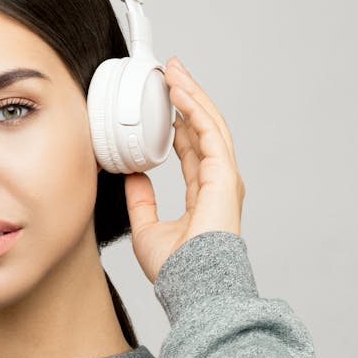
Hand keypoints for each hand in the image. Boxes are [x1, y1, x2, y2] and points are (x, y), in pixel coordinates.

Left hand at [125, 57, 244, 283]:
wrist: (190, 286)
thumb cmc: (176, 269)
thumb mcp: (146, 227)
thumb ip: (141, 200)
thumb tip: (132, 177)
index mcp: (202, 194)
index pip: (192, 148)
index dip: (179, 122)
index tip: (165, 100)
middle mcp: (217, 182)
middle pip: (204, 129)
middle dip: (187, 98)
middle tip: (170, 72)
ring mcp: (224, 178)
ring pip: (209, 124)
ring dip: (191, 95)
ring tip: (173, 71)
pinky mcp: (225, 176)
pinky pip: (210, 133)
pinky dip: (195, 109)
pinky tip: (180, 91)